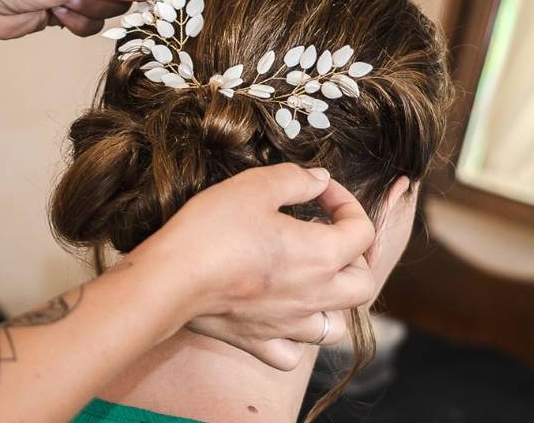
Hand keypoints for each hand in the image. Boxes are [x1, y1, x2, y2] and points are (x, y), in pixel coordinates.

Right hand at [127, 164, 376, 370]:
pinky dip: (296, 339)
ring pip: (336, 326)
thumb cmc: (213, 229)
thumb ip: (297, 179)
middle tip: (329, 236)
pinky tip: (282, 315)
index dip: (347, 202)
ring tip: (312, 278)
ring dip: (334, 302)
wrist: (168, 279)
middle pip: (364, 284)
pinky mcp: (258, 341)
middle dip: (356, 257)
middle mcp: (315, 295)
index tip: (320, 192)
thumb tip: (320, 180)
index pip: (363, 231)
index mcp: (323, 255)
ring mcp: (288, 324)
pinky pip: (293, 353)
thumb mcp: (257, 185)